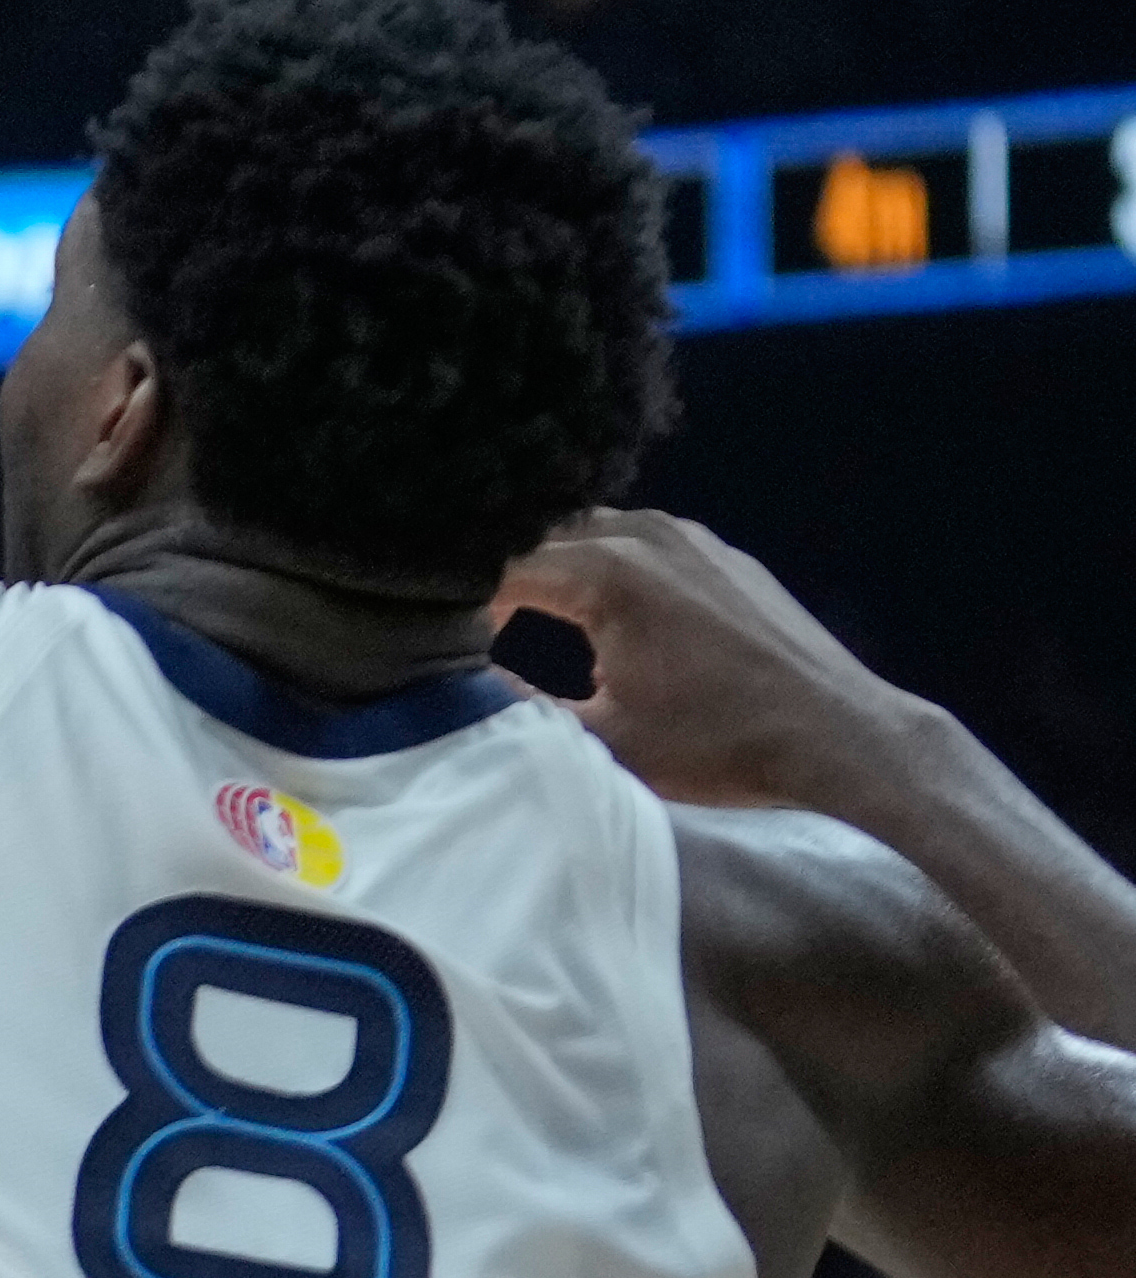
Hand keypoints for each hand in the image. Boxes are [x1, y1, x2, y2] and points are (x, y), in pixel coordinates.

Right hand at [496, 507, 927, 813]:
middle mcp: (642, 534)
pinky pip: (641, 541)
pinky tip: (607, 608)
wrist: (843, 736)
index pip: (500, 564)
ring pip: (593, 532)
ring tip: (534, 613)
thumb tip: (465, 682)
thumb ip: (526, 705)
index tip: (435, 629)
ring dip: (558, 565)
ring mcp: (689, 537)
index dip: (459, 597)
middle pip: (543, 537)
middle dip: (505, 573)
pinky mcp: (723, 553)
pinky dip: (609, 564)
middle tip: (474, 621)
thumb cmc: (721, 745)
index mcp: (605, 573)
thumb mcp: (609, 740)